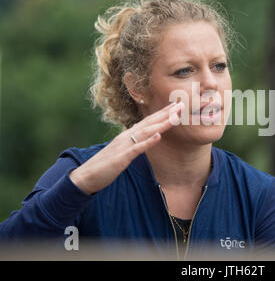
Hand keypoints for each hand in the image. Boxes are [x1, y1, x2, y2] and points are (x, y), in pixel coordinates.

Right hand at [69, 101, 184, 194]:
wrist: (86, 176)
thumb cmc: (105, 165)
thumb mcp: (122, 151)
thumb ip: (133, 144)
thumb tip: (143, 138)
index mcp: (127, 135)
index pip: (148, 121)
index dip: (163, 113)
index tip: (176, 106)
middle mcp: (126, 136)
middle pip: (150, 122)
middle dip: (166, 113)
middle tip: (182, 104)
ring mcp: (124, 145)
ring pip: (146, 132)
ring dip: (162, 123)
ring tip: (175, 116)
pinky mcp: (122, 157)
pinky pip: (137, 148)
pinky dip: (149, 141)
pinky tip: (159, 136)